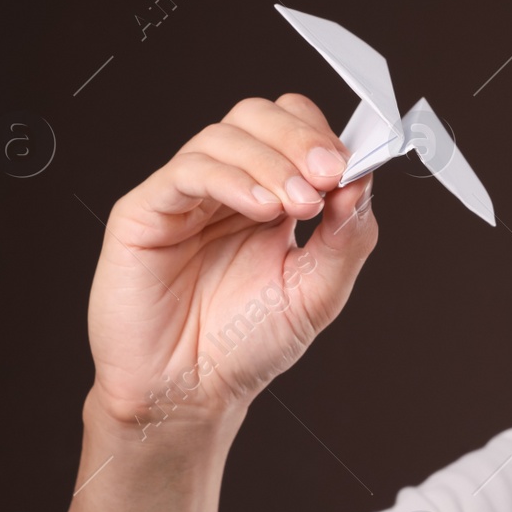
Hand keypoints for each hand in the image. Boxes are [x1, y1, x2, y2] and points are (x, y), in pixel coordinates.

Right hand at [84, 94, 377, 429]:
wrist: (191, 394)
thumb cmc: (245, 347)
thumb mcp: (317, 292)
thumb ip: (346, 237)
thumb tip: (364, 182)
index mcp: (270, 198)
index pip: (295, 132)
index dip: (322, 138)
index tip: (351, 167)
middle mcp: (228, 188)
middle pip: (258, 117)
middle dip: (299, 138)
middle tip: (327, 174)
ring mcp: (186, 196)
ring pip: (224, 136)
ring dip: (271, 163)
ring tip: (296, 205)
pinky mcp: (146, 212)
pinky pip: (187, 171)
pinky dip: (230, 178)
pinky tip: (258, 206)